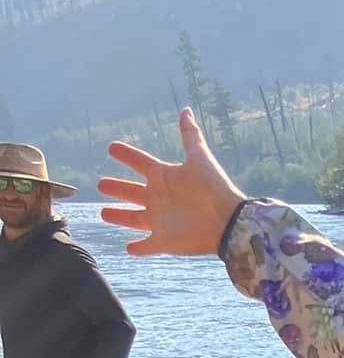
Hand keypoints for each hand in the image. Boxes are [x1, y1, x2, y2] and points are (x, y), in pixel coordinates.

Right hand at [98, 109, 244, 256]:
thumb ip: (190, 135)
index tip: (111, 148)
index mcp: (164, 176)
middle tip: (100, 184)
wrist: (228, 222)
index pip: (139, 162)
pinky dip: (138, 248)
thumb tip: (186, 109)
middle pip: (131, 192)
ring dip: (119, 216)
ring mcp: (161, 220)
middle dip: (116, 188)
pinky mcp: (164, 241)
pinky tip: (127, 248)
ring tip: (103, 212)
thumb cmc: (213, 188)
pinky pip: (148, 245)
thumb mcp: (199, 158)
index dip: (126, 155)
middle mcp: (159, 198)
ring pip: (133, 218)